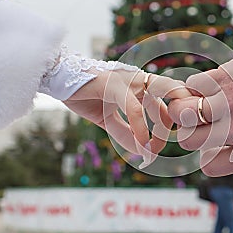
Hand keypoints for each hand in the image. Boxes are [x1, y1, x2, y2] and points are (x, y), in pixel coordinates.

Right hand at [64, 69, 190, 166]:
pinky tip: (141, 145)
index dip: (173, 122)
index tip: (164, 143)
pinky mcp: (115, 84)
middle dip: (168, 131)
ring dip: (158, 134)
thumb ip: (126, 133)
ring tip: (150, 153)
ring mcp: (129, 80)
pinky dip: (141, 129)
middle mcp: (140, 80)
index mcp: (141, 85)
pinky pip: (135, 109)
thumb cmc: (85, 95)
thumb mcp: (108, 120)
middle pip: (170, 104)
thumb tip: (143, 152)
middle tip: (156, 152)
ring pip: (157, 106)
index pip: (169, 102)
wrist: (59, 79)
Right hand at [168, 49, 232, 175]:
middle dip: (192, 132)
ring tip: (200, 102)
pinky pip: (191, 85)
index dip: (208, 154)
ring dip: (186, 108)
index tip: (213, 144)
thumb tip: (213, 150)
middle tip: (203, 121)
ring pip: (181, 112)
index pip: (208, 165)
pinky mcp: (223, 76)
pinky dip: (195, 87)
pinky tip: (211, 86)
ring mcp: (227, 102)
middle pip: (187, 140)